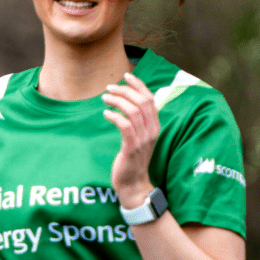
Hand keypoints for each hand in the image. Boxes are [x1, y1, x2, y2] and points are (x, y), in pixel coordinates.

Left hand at [102, 72, 159, 206]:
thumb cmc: (133, 159)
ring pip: (133, 111)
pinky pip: (125, 126)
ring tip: (105, 99)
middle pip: (142, 102)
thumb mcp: (138, 137)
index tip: (126, 76)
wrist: (133, 184)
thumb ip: (137, 121)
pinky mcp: (131, 148)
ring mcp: (143, 140)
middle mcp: (152, 131)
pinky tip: (106, 114)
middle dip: (125, 91)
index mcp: (155, 126)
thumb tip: (127, 101)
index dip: (139, 85)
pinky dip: (115, 116)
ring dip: (117, 101)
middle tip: (109, 89)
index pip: (150, 99)